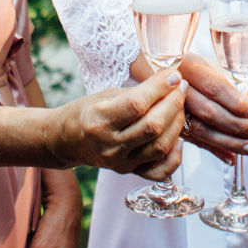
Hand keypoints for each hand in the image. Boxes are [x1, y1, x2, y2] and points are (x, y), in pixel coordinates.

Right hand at [53, 72, 187, 177]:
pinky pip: (159, 171)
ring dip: (177, 123)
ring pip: (160, 146)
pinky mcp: (129, 171)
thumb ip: (137, 92)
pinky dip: (174, 156)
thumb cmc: (88, 111)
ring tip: (179, 106)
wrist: (68, 140)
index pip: (137, 104)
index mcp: (99, 120)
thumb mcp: (106, 95)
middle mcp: (110, 144)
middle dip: (173, 102)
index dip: (160, 88)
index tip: (173, 75)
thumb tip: (170, 81)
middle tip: (180, 87)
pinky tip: (178, 139)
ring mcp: (120, 162)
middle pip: (152, 126)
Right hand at [175, 54, 247, 164]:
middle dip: (237, 125)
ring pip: (201, 130)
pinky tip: (231, 158)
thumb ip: (238, 88)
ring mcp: (172, 110)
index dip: (236, 101)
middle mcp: (178, 90)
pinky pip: (195, 142)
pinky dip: (215, 151)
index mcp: (189, 68)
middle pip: (209, 111)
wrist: (161, 78)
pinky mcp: (173, 127)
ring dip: (229, 142)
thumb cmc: (193, 71)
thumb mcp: (214, 71)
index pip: (215, 87)